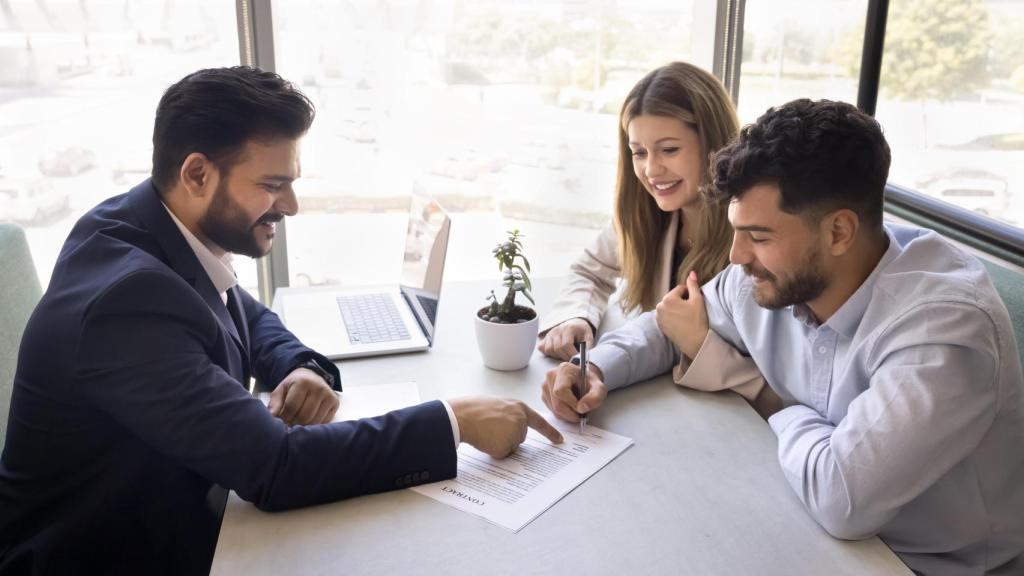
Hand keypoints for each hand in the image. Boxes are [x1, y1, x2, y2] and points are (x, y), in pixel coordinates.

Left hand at [268, 368, 339, 425]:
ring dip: (304, 426)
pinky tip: (308, 421)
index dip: (284, 417)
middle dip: (294, 423)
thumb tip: (272, 418)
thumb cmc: (294, 386)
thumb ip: (275, 404)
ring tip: (297, 423)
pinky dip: (314, 425)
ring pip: (314, 421)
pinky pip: (324, 422)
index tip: (281, 421)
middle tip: (289, 424)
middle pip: (304, 416)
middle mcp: (318, 387)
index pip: (292, 407)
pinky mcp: (335, 402)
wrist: (312, 376)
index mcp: (302, 382)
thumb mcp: (281, 390)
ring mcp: (328, 395)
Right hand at [448, 396, 562, 457]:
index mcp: (519, 408)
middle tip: (491, 428)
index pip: (540, 422)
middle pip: (521, 437)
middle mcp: (521, 421)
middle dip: (508, 436)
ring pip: (511, 446)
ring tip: (486, 431)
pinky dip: (494, 450)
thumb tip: (512, 430)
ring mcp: (514, 434)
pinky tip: (485, 440)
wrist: (462, 416)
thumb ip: (511, 415)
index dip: (550, 432)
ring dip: (500, 443)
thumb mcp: (498, 405)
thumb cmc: (475, 410)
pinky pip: (502, 454)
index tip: (560, 441)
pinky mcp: (506, 447)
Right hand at [537, 318, 593, 360]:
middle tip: (572, 359)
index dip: (571, 354)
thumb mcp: (588, 336)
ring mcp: (550, 334)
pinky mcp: (545, 337)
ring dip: (557, 356)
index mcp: (569, 328)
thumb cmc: (582, 331)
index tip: (577, 359)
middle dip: (565, 357)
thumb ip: (588, 346)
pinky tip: (557, 353)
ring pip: (549, 349)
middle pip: (557, 348)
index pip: (566, 345)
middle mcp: (557, 330)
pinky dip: (548, 353)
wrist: (575, 323)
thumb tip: (584, 358)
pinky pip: (542, 348)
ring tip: (565, 355)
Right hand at [541, 361, 606, 422]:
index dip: (572, 404)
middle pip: (557, 404)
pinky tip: (570, 407)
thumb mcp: (599, 388)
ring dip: (568, 415)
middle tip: (581, 413)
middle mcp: (551, 376)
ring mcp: (545, 386)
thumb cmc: (589, 382)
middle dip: (571, 413)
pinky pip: (552, 411)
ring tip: (577, 407)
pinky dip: (563, 414)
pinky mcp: (544, 395)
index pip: (561, 391)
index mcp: (564, 370)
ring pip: (554, 410)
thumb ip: (595, 397)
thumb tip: (582, 408)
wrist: (583, 380)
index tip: (582, 407)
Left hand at [655, 271, 708, 359]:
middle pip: (673, 297)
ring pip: (669, 306)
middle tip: (691, 310)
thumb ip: (693, 285)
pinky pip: (666, 315)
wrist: (695, 342)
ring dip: (676, 308)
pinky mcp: (660, 325)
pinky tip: (681, 321)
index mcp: (668, 298)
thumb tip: (691, 273)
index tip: (695, 303)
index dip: (690, 294)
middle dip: (682, 301)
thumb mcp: (697, 300)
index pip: (680, 289)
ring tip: (686, 316)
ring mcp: (658, 316)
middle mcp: (659, 306)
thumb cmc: (697, 320)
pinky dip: (672, 315)